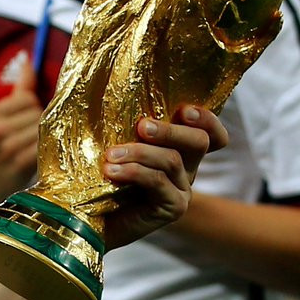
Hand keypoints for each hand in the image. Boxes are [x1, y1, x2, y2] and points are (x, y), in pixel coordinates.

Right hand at [0, 61, 41, 210]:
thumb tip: (28, 60)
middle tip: (34, 138)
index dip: (34, 108)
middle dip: (42, 123)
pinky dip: (46, 151)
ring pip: (43, 129)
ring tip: (36, 149)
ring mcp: (6, 147)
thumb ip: (17, 92)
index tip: (30, 121)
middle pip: (38, 112)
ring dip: (46, 139)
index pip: (26, 97)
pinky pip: (44, 147)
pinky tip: (41, 158)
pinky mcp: (19, 164)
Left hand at [99, 105, 227, 249]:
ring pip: (172, 160)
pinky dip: (133, 172)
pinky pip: (158, 182)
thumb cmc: (97, 173)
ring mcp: (181, 189)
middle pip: (199, 141)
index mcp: (178, 148)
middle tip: (141, 126)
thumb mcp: (112, 141)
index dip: (207, 119)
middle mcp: (186, 168)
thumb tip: (103, 82)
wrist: (87, 217)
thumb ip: (120, 121)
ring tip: (110, 155)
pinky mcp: (172, 208)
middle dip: (170, 130)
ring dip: (139, 152)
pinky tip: (111, 171)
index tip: (184, 110)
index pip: (211, 133)